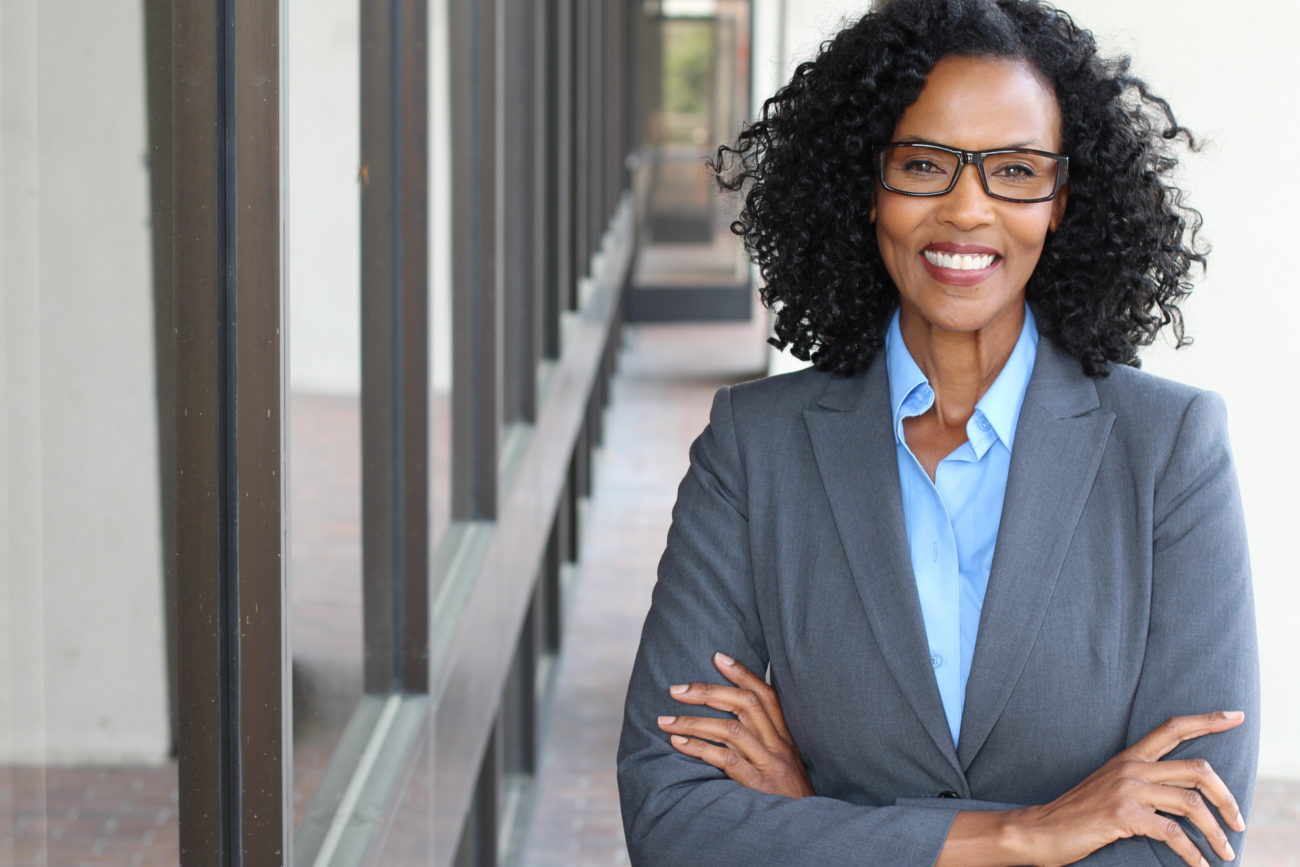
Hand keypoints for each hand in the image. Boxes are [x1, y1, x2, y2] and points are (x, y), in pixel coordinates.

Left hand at [657, 652, 814, 798]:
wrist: (807, 826)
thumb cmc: (787, 794)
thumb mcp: (783, 761)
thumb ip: (763, 739)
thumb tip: (728, 719)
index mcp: (784, 736)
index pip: (766, 694)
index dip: (742, 673)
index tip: (717, 656)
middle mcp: (778, 745)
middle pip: (745, 704)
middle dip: (708, 691)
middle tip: (676, 689)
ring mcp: (768, 764)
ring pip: (731, 730)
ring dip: (694, 721)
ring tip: (666, 721)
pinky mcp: (758, 785)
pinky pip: (727, 760)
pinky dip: (700, 749)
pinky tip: (679, 744)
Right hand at [1009, 711, 1246, 866]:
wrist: (1041, 829)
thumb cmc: (1078, 814)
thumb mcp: (1111, 789)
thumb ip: (1144, 785)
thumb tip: (1185, 798)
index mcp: (1130, 758)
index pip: (1173, 728)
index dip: (1207, 720)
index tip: (1236, 716)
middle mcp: (1131, 768)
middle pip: (1197, 768)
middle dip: (1227, 797)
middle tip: (1239, 821)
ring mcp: (1127, 790)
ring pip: (1191, 802)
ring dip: (1217, 831)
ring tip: (1226, 852)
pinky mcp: (1123, 815)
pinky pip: (1172, 833)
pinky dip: (1193, 853)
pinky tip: (1199, 865)